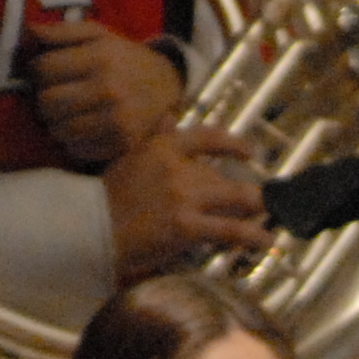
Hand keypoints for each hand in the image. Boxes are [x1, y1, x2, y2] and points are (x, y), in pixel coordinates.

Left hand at [25, 18, 183, 167]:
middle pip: (47, 102)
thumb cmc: (123, 58)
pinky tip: (82, 127)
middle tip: (54, 94)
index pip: (44, 68)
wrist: (167, 86)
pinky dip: (72, 140)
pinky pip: (76, 149)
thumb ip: (63, 32)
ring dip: (55, 122)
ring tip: (66, 112)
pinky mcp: (121, 145)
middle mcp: (109, 90)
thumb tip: (29, 30)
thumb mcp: (98, 35)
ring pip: (58, 130)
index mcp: (101, 58)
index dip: (36, 70)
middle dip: (44, 98)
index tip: (45, 72)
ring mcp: (117, 121)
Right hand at [102, 127, 267, 284]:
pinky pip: (230, 230)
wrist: (89, 229)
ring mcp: (184, 196)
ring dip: (256, 211)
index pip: (208, 138)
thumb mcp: (130, 157)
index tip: (250, 153)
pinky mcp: (186, 226)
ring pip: (237, 200)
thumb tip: (171, 115)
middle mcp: (178, 167)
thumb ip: (155, 138)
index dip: (234, 145)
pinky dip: (252, 237)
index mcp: (163, 146)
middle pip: (226, 178)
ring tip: (269, 222)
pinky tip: (266, 242)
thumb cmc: (106, 198)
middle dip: (248, 193)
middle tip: (262, 202)